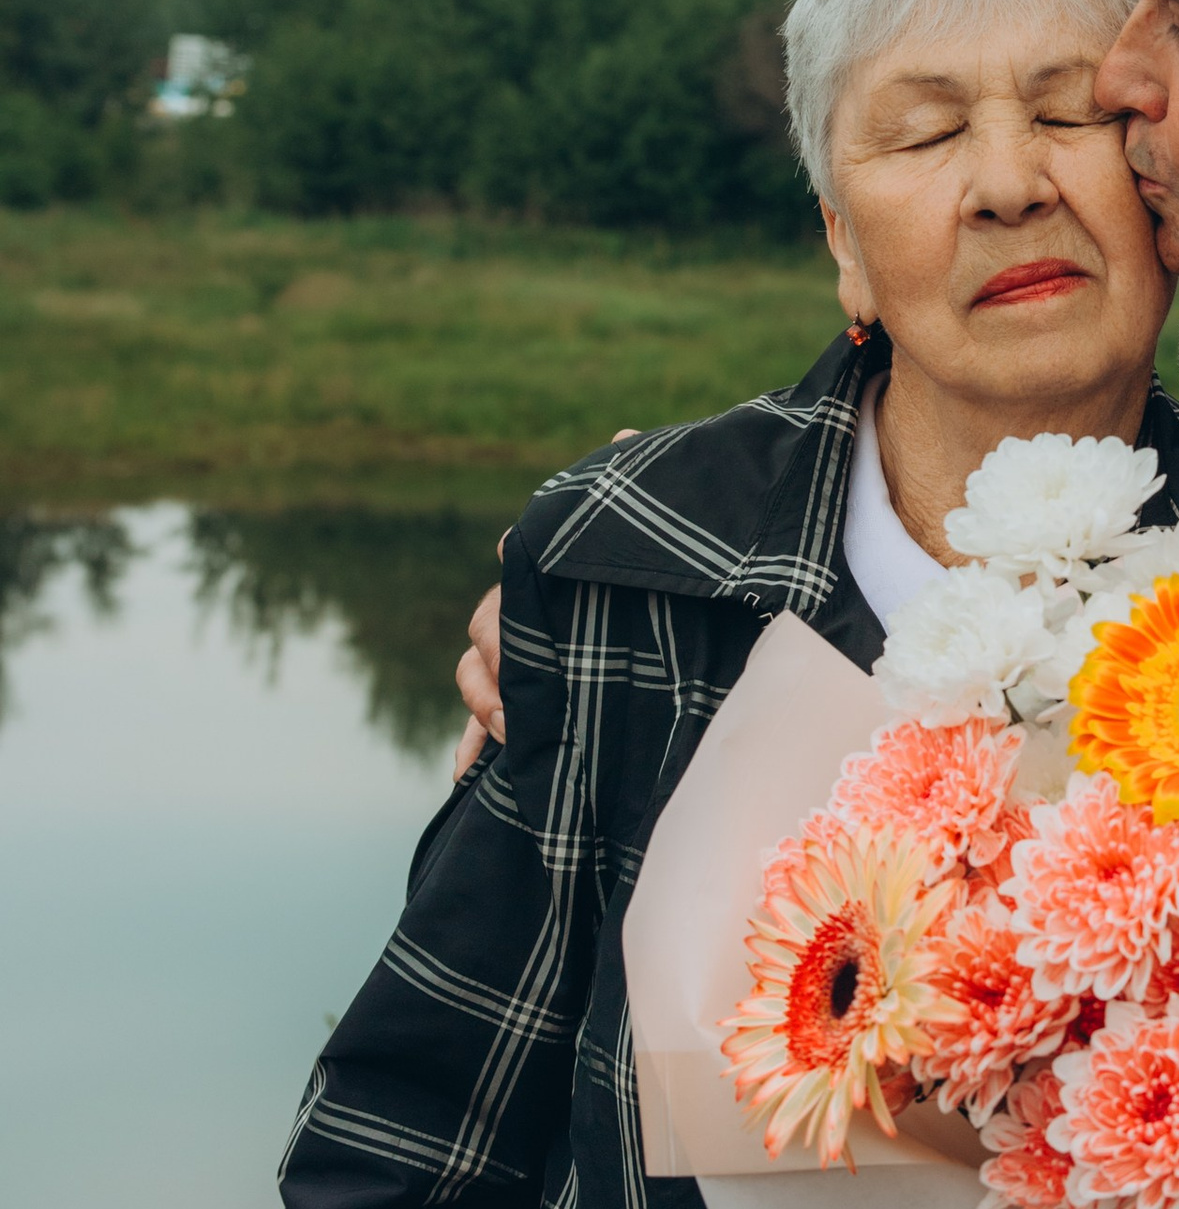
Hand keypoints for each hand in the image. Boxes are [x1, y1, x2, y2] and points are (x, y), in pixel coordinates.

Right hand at [448, 437, 634, 775]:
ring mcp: (523, 666)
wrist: (683, 636)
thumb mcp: (650, 540)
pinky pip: (480, 731)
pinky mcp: (525, 709)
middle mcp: (529, 619)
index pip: (516, 571)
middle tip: (522, 680)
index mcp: (552, 579)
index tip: (516, 571)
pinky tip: (465, 773)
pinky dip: (469, 750)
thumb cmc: (655, 583)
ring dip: (483, 702)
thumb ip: (632, 491)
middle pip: (486, 627)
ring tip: (507, 729)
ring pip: (474, 675)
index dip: (514, 575)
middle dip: (497, 656)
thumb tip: (625, 435)